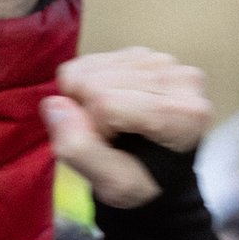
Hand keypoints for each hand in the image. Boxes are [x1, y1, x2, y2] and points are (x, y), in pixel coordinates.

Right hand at [41, 47, 214, 212]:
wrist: (161, 172)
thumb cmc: (142, 181)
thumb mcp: (114, 185)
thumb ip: (82, 150)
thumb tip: (54, 104)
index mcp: (184, 114)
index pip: (105, 102)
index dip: (93, 129)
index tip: (110, 147)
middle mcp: (181, 79)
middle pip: (95, 81)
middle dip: (87, 111)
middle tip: (108, 136)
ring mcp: (166, 61)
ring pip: (90, 68)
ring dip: (86, 98)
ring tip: (112, 122)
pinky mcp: (147, 54)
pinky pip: (94, 61)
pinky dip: (90, 85)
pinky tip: (111, 105)